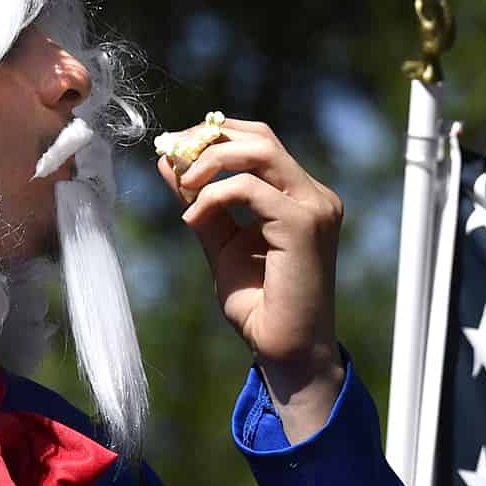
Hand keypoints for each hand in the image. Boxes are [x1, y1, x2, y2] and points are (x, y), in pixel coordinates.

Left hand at [160, 116, 346, 436]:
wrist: (285, 350)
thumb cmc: (260, 306)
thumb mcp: (221, 242)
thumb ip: (201, 202)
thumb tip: (169, 162)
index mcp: (302, 197)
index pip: (261, 143)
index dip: (216, 136)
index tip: (175, 148)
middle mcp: (315, 197)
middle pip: (261, 138)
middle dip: (209, 139)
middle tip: (173, 154)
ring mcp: (314, 208)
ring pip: (259, 152)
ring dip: (210, 161)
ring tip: (183, 185)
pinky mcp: (303, 225)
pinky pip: (249, 189)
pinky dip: (213, 196)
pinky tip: (193, 218)